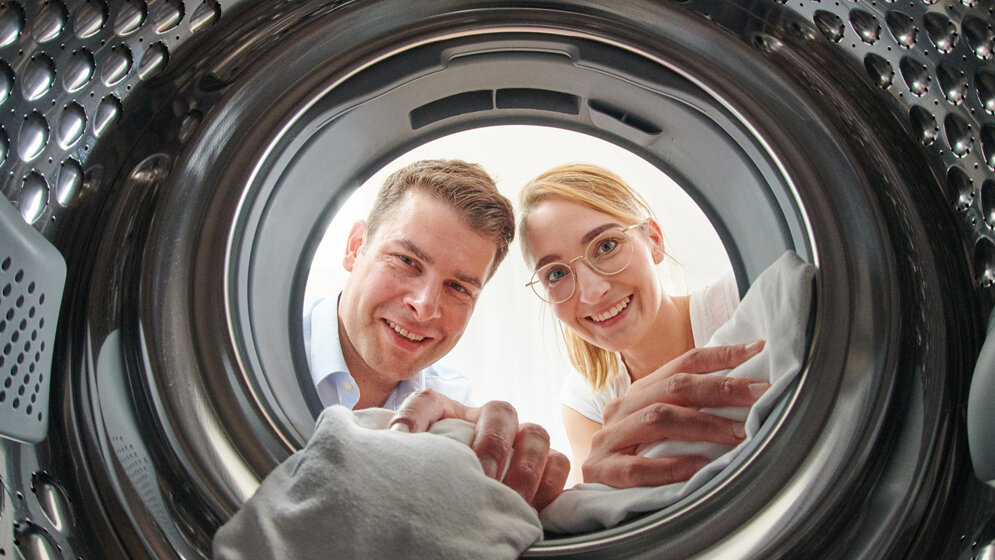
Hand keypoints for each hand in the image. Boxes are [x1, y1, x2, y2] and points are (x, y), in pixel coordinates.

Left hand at [390, 390, 569, 509]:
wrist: (458, 500)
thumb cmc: (435, 483)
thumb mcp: (419, 467)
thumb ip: (405, 461)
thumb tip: (383, 457)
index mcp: (448, 417)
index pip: (429, 402)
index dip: (415, 417)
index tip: (399, 440)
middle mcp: (486, 422)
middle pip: (499, 411)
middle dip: (493, 443)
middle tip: (484, 475)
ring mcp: (519, 440)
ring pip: (535, 433)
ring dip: (526, 466)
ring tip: (513, 499)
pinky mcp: (544, 464)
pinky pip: (560, 462)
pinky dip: (551, 483)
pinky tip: (534, 508)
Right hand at [583, 342, 767, 488]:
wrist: (588, 493)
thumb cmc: (637, 458)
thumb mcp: (660, 428)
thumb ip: (690, 410)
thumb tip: (748, 395)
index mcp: (639, 393)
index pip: (683, 364)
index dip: (720, 355)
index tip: (757, 351)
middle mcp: (622, 408)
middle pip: (674, 387)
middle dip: (722, 388)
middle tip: (760, 394)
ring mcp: (608, 438)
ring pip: (657, 419)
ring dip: (704, 425)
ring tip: (738, 433)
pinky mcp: (600, 471)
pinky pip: (637, 468)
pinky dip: (672, 466)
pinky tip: (699, 467)